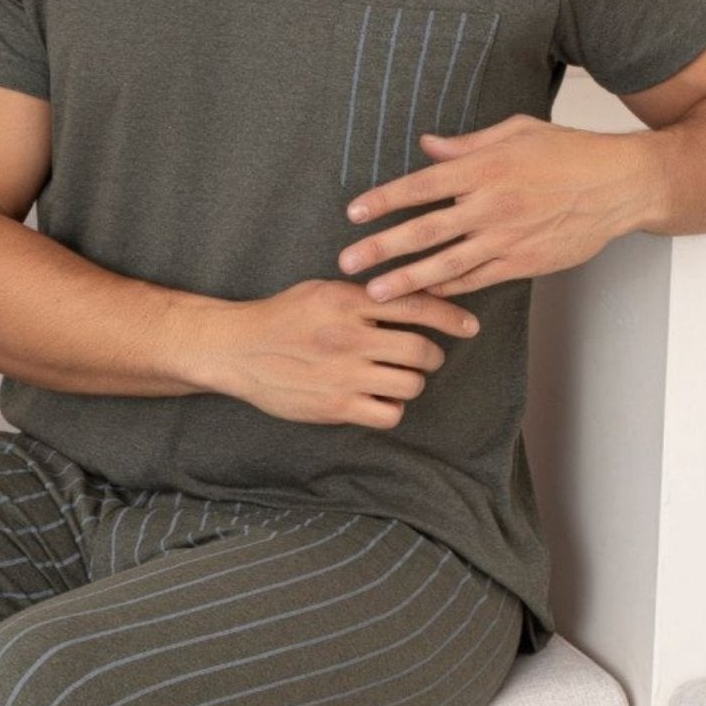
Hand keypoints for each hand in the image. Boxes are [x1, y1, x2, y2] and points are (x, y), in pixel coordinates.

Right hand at [204, 277, 480, 428]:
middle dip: (432, 355)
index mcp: (348, 301)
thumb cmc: (282, 317)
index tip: (470, 326)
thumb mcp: (322, 291)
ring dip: (412, 381)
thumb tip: (415, 298)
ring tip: (398, 377)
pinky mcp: (335, 406)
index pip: (416, 305)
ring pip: (410, 383)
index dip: (452, 317)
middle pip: (421, 350)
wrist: (236, 349)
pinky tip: (379, 399)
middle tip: (425, 357)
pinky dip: (392, 408)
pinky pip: (389, 413)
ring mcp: (343, 374)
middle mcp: (349, 336)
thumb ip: (364, 295)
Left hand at [336, 115, 654, 301]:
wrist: (620, 185)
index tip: (354, 213)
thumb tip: (427, 146)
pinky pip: (477, 280)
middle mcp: (491, 205)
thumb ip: (468, 145)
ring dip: (407, 280)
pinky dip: (449, 290)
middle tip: (346, 262)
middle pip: (424, 231)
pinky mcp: (524, 263)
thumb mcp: (517, 132)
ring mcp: (507, 238)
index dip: (384, 200)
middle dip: (380, 248)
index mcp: (485, 168)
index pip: (421, 186)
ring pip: (446, 264)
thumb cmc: (570, 152)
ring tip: (375, 293)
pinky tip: (425, 298)